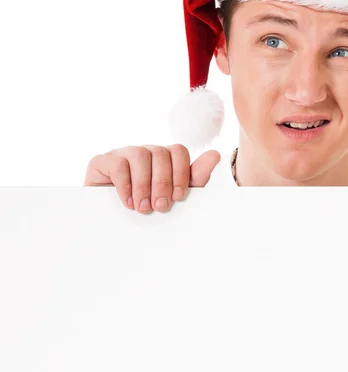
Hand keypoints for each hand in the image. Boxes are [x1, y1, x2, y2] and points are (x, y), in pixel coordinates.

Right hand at [84, 144, 220, 213]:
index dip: (181, 173)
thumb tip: (215, 154)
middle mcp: (144, 151)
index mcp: (163, 157)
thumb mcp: (174, 195)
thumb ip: (195, 177)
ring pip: (139, 155)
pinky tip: (128, 203)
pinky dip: (125, 185)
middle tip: (160, 207)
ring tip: (143, 208)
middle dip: (163, 182)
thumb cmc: (147, 207)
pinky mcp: (101, 161)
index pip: (178, 151)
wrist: (112, 226)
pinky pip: (117, 163)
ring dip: (144, 184)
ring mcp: (122, 153)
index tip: (179, 197)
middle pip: (160, 153)